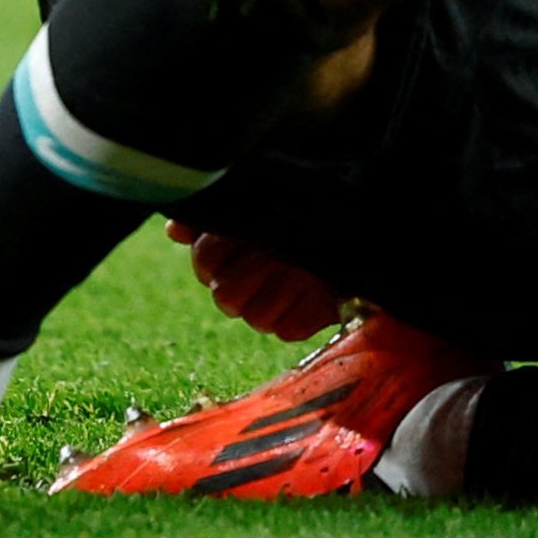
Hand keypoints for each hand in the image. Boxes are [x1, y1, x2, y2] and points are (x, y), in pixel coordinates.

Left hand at [168, 219, 345, 341]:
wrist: (363, 221)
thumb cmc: (299, 216)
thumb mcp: (253, 206)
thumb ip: (209, 219)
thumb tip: (174, 232)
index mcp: (251, 219)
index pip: (205, 259)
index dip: (207, 266)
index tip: (219, 264)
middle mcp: (274, 250)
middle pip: (225, 298)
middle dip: (234, 293)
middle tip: (252, 280)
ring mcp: (302, 277)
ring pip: (255, 319)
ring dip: (265, 309)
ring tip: (281, 289)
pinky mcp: (326, 304)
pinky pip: (287, 331)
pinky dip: (292, 320)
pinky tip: (303, 299)